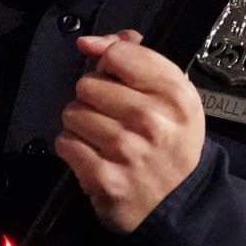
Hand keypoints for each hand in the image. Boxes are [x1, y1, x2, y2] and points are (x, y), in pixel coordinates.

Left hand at [55, 30, 204, 233]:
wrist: (180, 203)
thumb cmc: (171, 143)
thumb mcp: (172, 95)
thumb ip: (137, 56)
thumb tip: (91, 42)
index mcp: (174, 93)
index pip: (118, 54)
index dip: (109, 63)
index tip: (115, 78)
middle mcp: (152, 119)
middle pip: (88, 83)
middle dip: (93, 97)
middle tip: (112, 115)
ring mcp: (126, 150)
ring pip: (72, 112)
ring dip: (81, 124)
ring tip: (103, 137)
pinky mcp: (103, 177)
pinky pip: (65, 143)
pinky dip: (74, 148)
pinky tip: (94, 155)